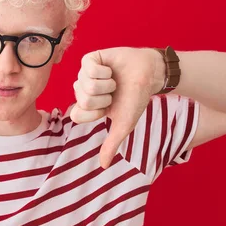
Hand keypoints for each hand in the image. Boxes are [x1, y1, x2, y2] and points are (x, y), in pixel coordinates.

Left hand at [71, 47, 164, 168]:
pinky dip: (104, 71)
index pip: (76, 115)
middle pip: (81, 100)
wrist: (149, 75)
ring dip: (106, 84)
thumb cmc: (136, 99)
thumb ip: (112, 144)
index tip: (108, 108)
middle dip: (103, 97)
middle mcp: (82, 90)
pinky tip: (111, 69)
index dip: (95, 112)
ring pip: (85, 84)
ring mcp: (84, 74)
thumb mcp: (124, 125)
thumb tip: (104, 166)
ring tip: (114, 81)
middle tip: (114, 92)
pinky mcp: (89, 59)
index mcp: (87, 107)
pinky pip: (88, 68)